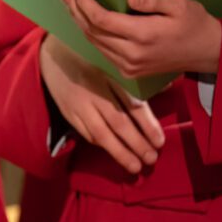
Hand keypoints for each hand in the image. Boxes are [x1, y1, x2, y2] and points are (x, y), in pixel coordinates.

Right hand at [39, 33, 164, 173]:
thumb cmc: (91, 58)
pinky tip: (114, 153)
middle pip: (119, 123)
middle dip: (137, 144)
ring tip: (135, 166)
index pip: (133, 105)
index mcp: (110, 77)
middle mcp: (95, 93)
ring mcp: (79, 105)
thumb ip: (139, 78)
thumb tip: (169, 87)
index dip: (148, 125)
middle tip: (151, 159)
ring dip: (119, 152)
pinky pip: (86, 133)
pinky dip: (101, 144)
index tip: (159, 142)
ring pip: (101, 133)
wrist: (53, 56)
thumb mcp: (115, 62)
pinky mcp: (68, 113)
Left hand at [60, 0, 221, 76]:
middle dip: (73, 7)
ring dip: (78, 19)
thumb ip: (153, 1)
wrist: (207, 54)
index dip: (84, 4)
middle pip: (91, 30)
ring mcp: (127, 65)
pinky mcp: (127, 70)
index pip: (101, 20)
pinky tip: (83, 18)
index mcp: (143, 36)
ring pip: (92, 41)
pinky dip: (89, 32)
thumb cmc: (195, 25)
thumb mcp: (181, 5)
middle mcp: (130, 54)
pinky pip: (101, 49)